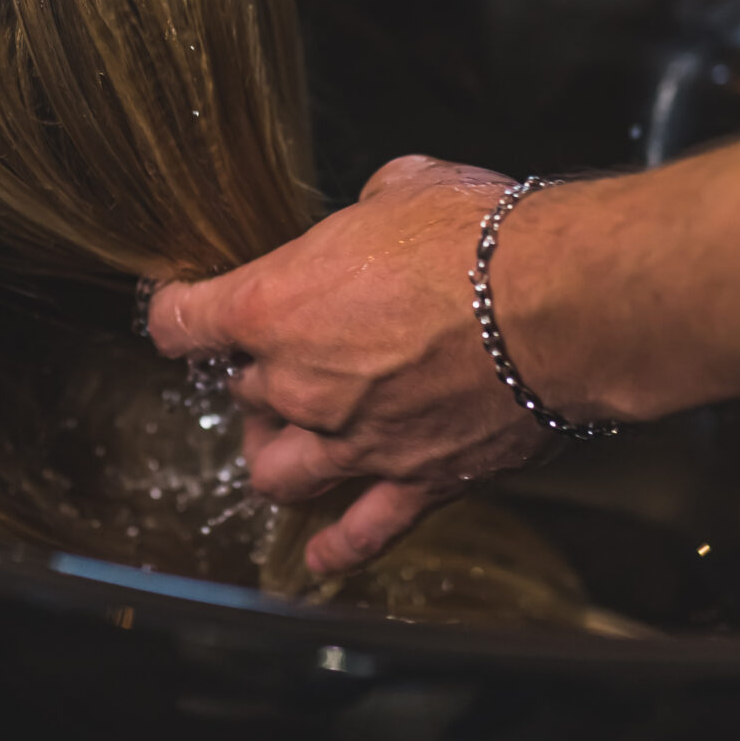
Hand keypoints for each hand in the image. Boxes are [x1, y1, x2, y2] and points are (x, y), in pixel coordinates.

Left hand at [148, 155, 557, 576]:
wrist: (562, 304)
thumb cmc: (482, 239)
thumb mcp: (404, 186)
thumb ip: (366, 212)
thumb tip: (375, 213)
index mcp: (273, 305)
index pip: (181, 322)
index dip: (177, 313)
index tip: (181, 310)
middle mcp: (298, 384)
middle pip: (241, 393)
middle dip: (256, 373)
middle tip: (284, 354)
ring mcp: (353, 441)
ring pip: (277, 473)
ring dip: (276, 455)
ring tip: (290, 441)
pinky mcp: (415, 480)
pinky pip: (362, 531)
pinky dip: (336, 546)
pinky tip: (322, 554)